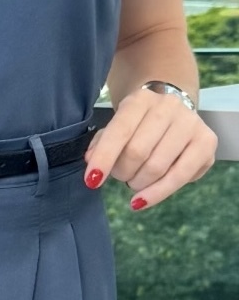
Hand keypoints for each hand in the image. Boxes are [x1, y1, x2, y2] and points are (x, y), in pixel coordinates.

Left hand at [83, 88, 217, 209]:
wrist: (173, 115)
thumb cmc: (140, 125)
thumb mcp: (118, 127)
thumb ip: (103, 142)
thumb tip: (91, 160)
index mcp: (142, 99)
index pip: (120, 131)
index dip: (104, 158)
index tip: (91, 180)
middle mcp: (169, 106)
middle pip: (137, 152)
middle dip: (122, 173)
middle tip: (121, 177)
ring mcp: (190, 123)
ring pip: (156, 167)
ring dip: (139, 184)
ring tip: (135, 181)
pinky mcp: (207, 142)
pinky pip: (179, 177)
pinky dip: (157, 194)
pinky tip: (142, 200)